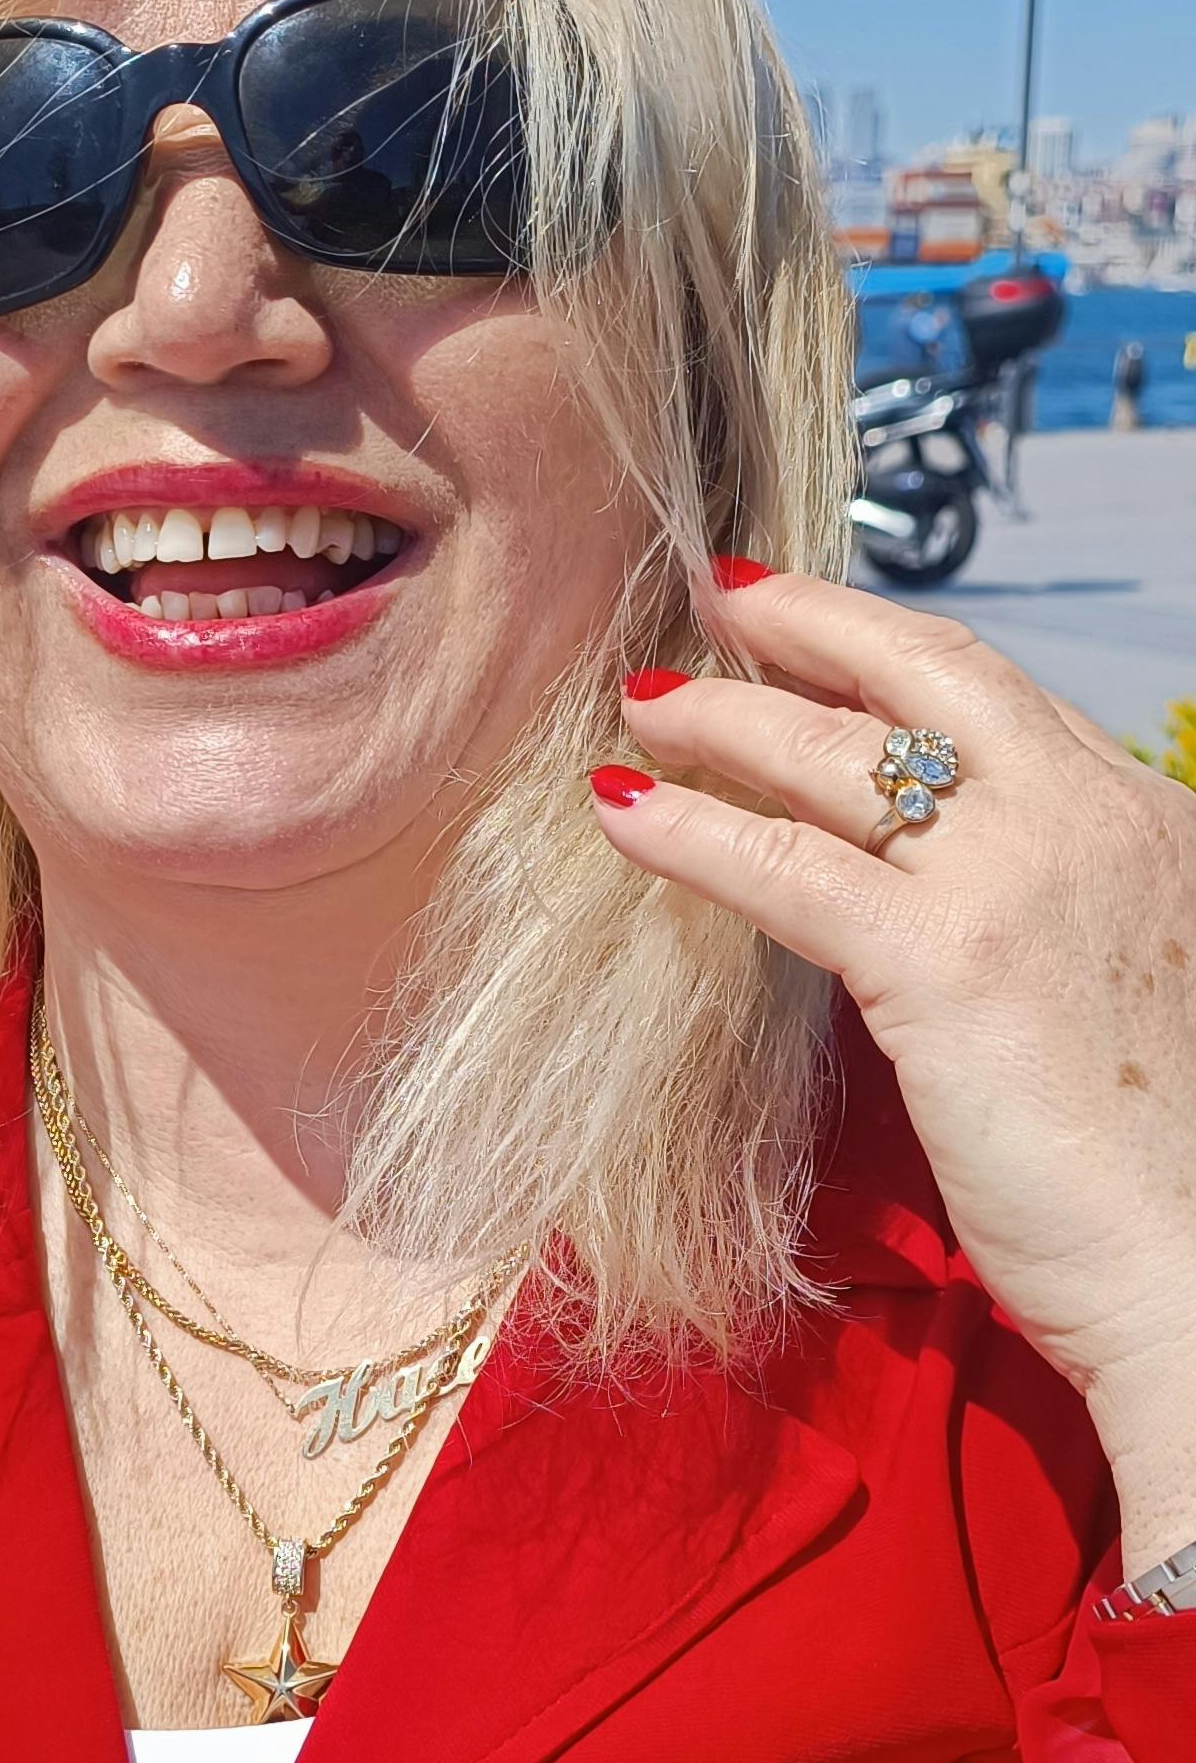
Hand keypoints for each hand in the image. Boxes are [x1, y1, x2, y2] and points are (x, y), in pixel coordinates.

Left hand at [592, 571, 1195, 1559]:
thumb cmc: (1169, 1167)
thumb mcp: (1134, 987)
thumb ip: (1061, 920)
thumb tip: (958, 915)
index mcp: (1148, 821)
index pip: (1000, 702)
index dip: (893, 654)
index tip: (816, 629)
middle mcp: (1090, 820)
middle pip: (925, 676)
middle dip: (809, 623)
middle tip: (716, 596)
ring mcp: (1018, 880)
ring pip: (838, 759)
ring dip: (726, 717)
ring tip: (642, 701)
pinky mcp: (945, 963)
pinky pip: (785, 868)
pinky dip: (691, 831)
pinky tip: (621, 811)